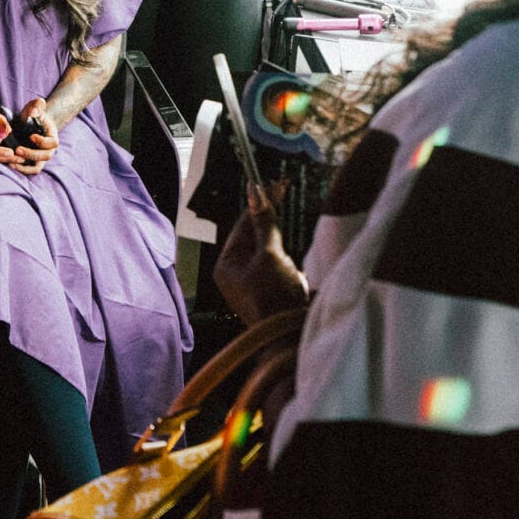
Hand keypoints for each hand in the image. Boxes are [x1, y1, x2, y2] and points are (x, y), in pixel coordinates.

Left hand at [8, 97, 60, 173]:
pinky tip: (9, 164)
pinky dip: (20, 169)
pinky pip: (27, 170)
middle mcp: (48, 150)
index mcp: (52, 137)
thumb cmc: (33, 115)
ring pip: (36, 168)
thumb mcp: (34, 107)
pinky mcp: (30, 163)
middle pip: (45, 157)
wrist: (29, 123)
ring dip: (24, 166)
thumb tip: (35, 109)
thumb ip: (36, 106)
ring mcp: (40, 158)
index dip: (43, 141)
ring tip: (11, 162)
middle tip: (18, 149)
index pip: (52, 143)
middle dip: (31, 154)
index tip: (31, 136)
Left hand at [213, 186, 307, 325]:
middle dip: (273, 232)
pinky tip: (293, 276)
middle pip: (257, 237)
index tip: (276, 184)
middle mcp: (235, 273)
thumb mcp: (269, 255)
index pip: (244, 224)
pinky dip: (288, 266)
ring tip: (286, 268)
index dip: (261, 203)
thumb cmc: (273, 295)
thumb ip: (265, 224)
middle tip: (284, 216)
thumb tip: (257, 193)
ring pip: (271, 252)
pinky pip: (279, 268)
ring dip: (283, 252)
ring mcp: (251, 283)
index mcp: (226, 263)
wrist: (287, 334)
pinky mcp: (268, 291)